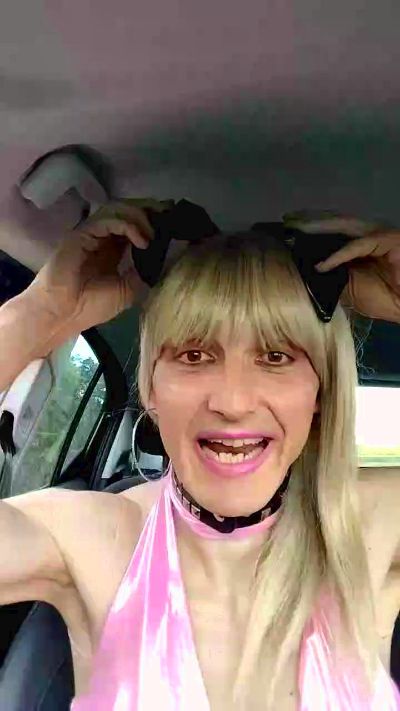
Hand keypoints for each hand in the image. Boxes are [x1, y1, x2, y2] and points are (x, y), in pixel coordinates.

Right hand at [26, 199, 162, 330]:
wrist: (63, 315)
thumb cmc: (90, 306)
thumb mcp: (128, 290)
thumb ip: (143, 271)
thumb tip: (164, 257)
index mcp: (112, 248)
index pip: (134, 223)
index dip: (153, 218)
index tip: (172, 220)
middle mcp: (102, 236)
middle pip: (127, 209)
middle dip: (149, 209)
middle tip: (168, 214)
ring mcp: (91, 233)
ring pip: (118, 209)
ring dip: (140, 216)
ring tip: (154, 233)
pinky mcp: (82, 233)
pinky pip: (108, 219)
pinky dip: (128, 225)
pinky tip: (141, 240)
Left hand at [284, 211, 399, 322]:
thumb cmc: (386, 297)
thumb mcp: (350, 286)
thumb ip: (332, 273)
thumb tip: (305, 268)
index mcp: (362, 240)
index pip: (334, 226)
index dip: (312, 223)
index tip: (288, 225)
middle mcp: (371, 232)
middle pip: (336, 220)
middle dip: (311, 220)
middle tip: (288, 220)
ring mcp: (380, 233)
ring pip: (344, 226)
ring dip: (319, 227)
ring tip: (297, 230)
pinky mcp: (389, 241)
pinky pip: (357, 247)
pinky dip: (338, 256)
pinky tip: (321, 265)